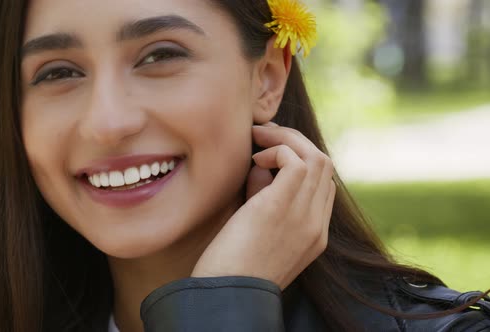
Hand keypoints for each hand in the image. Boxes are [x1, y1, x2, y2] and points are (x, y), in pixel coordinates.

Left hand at [191, 122, 335, 289]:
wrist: (226, 296)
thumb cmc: (231, 267)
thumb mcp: (257, 230)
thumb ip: (264, 197)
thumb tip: (260, 167)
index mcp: (315, 235)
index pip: (324, 184)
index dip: (301, 160)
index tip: (270, 154)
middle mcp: (316, 225)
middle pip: (325, 165)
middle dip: (295, 141)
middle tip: (264, 135)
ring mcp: (304, 217)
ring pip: (316, 156)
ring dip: (286, 138)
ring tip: (258, 138)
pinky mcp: (281, 208)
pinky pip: (295, 161)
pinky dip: (276, 150)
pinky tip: (255, 160)